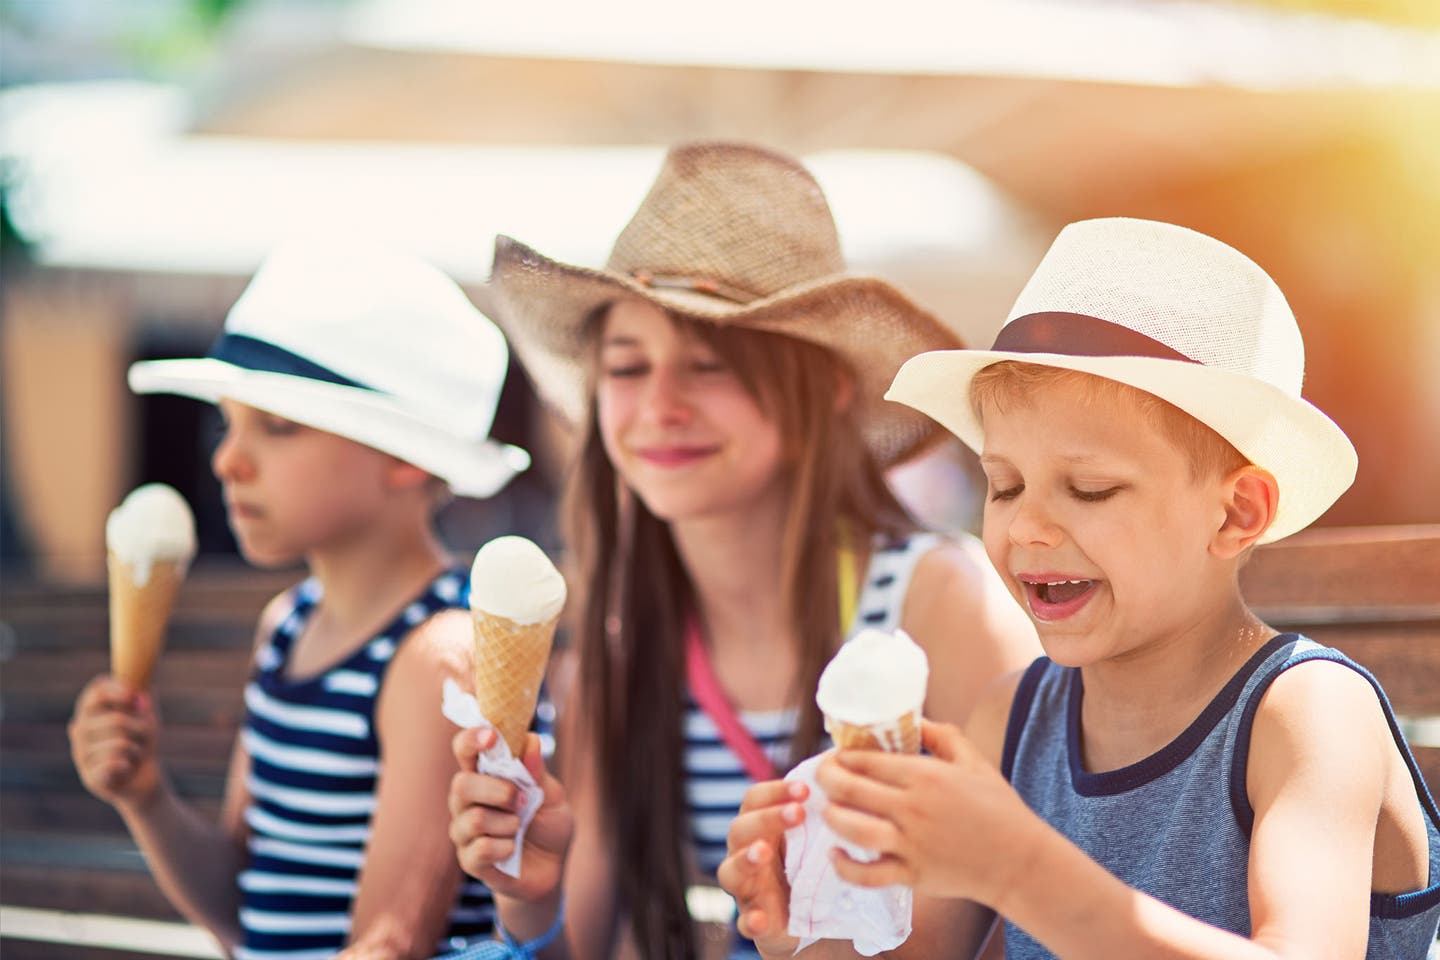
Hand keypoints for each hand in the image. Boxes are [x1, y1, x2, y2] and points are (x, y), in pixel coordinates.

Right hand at [68, 676, 162, 809]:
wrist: (143, 778)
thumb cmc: (141, 743)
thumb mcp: (147, 717)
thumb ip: (143, 700)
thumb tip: (138, 692)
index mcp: (91, 712)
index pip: (96, 691)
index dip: (115, 690)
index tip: (133, 695)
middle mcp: (80, 731)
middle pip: (115, 719)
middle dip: (139, 728)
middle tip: (145, 735)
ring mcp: (82, 755)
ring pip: (119, 743)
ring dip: (137, 749)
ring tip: (133, 754)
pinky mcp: (90, 777)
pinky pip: (114, 763)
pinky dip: (129, 764)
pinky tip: (126, 768)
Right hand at [448, 727, 572, 904]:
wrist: (551, 869)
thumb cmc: (548, 824)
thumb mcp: (552, 795)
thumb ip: (537, 772)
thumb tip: (531, 740)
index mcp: (485, 775)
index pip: (465, 749)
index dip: (472, 739)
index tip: (491, 736)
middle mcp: (467, 800)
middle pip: (461, 784)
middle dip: (497, 790)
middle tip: (521, 800)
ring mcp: (464, 830)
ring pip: (473, 818)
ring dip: (507, 823)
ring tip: (519, 828)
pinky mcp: (469, 859)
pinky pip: (481, 848)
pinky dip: (506, 847)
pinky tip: (513, 849)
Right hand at [716, 778, 807, 954]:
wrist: (796, 917)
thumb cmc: (800, 864)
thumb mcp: (806, 836)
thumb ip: (816, 808)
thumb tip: (837, 765)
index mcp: (756, 827)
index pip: (754, 800)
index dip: (775, 791)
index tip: (806, 789)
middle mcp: (742, 853)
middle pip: (740, 829)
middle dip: (767, 818)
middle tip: (798, 813)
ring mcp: (745, 888)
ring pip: (731, 871)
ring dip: (746, 860)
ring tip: (763, 852)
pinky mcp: (753, 920)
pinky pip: (744, 922)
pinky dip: (749, 920)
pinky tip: (759, 919)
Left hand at [815, 720, 1036, 904]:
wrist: (1020, 861)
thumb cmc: (998, 808)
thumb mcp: (974, 761)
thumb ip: (942, 735)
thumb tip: (913, 718)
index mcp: (925, 776)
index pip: (866, 760)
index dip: (841, 756)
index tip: (834, 755)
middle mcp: (913, 808)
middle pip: (849, 789)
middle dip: (824, 779)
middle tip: (818, 777)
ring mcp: (910, 844)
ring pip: (851, 828)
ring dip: (830, 816)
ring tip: (825, 810)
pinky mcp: (912, 875)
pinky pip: (866, 874)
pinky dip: (844, 865)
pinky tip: (835, 853)